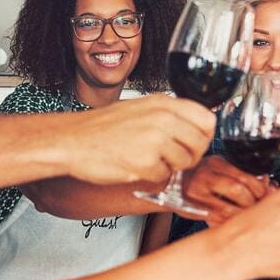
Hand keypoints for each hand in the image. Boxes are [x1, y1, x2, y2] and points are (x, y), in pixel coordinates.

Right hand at [64, 95, 214, 185]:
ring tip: (150, 160)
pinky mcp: (145, 163)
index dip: (204, 134)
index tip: (194, 141)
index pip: (207, 118)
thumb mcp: (139, 108)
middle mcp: (162, 119)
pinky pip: (165, 176)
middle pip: (201, 143)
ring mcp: (154, 140)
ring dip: (172, 167)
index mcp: (163, 103)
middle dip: (191, 155)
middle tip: (175, 158)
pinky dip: (152, 176)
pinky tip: (136, 166)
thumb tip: (194, 126)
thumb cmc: (101, 127)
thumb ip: (168, 114)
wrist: (72, 140)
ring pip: (186, 161)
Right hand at [181, 155, 271, 224]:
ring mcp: (196, 193)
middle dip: (254, 202)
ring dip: (243, 215)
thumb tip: (269, 185)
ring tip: (248, 216)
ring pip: (228, 209)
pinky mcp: (192, 209)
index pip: (245, 176)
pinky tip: (233, 222)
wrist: (169, 186)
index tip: (268, 194)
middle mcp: (204, 175)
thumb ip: (241, 175)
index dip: (261, 189)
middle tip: (261, 207)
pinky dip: (228, 222)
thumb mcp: (218, 169)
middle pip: (238, 191)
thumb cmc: (199, 178)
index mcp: (216, 162)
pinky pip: (217, 220)